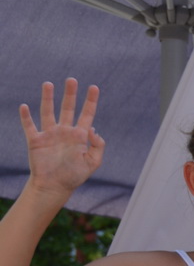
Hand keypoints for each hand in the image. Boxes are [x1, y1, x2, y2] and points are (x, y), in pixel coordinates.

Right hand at [20, 79, 102, 195]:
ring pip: (48, 111)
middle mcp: (64, 131)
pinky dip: (26, 116)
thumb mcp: (92, 163)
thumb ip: (97, 146)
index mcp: (79, 135)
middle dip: (70, 94)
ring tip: (48, 84)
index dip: (91, 101)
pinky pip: (29, 126)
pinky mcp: (35, 140)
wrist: (54, 186)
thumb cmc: (74, 176)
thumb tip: (93, 129)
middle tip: (72, 80)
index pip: (87, 114)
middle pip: (68, 108)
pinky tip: (24, 106)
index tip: (94, 87)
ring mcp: (49, 134)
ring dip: (48, 98)